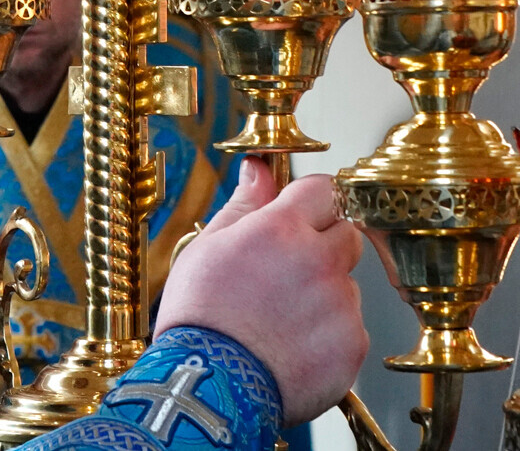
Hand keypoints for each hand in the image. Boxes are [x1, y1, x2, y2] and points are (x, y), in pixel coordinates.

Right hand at [154, 157, 367, 424]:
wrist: (209, 384)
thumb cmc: (200, 315)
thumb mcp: (208, 246)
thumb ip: (244, 204)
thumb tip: (258, 170)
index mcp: (282, 229)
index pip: (323, 190)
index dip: (311, 201)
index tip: (301, 213)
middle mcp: (319, 260)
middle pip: (345, 234)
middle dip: (322, 245)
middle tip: (284, 272)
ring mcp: (341, 305)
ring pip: (347, 284)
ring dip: (325, 292)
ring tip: (282, 318)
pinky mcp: (353, 346)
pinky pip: (351, 327)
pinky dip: (329, 334)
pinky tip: (293, 345)